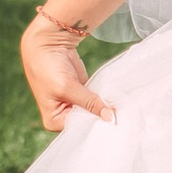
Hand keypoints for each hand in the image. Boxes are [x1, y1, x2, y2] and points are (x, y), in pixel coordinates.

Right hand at [21, 15, 114, 133]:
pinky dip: (105, 99)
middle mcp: (64, 116)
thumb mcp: (67, 87)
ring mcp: (74, 104)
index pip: (80, 128)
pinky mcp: (83, 93)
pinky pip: (97, 99)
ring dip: (106, 107)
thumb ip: (89, 103)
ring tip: (123, 109)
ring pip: (94, 110)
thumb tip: (110, 118)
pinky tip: (119, 101)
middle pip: (88, 120)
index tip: (115, 124)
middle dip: (102, 117)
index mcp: (54, 121)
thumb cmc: (48, 68)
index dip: (96, 125)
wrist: (48, 44)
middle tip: (122, 117)